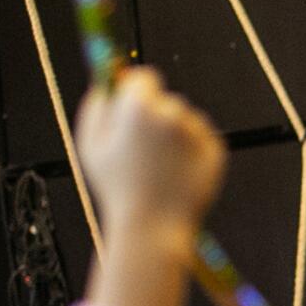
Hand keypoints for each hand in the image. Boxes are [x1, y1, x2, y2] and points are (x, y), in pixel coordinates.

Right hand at [75, 66, 227, 231]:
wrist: (152, 227)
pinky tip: (176, 176)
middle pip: (166, 101)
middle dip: (156, 119)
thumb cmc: (117, 189)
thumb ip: (96, 106)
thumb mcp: (90, 145)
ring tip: (160, 170)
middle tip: (143, 153)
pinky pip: (202, 141)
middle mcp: (172, 112)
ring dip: (175, 138)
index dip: (137, 94)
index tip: (134, 110)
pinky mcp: (215, 149)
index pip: (145, 78)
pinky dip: (192, 154)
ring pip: (186, 122)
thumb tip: (106, 82)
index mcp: (139, 106)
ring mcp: (197, 132)